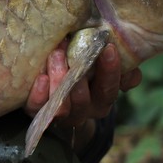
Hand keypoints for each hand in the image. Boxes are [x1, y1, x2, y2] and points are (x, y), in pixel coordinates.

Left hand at [25, 41, 141, 135]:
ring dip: (60, 79)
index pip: (110, 89)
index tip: (108, 47)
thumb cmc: (80, 65)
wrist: (53, 88)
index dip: (111, 71)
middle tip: (72, 49)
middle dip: (81, 73)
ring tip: (55, 55)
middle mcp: (85, 110)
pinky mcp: (38, 111)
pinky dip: (40, 94)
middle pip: (86, 100)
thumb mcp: (99, 61)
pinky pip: (38, 107)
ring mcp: (61, 114)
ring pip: (63, 106)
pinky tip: (42, 77)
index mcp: (102, 98)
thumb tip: (125, 55)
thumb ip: (117, 59)